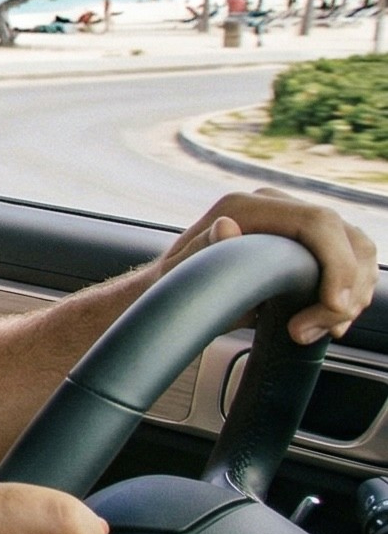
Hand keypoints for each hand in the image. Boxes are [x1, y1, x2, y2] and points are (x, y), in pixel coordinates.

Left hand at [157, 189, 376, 342]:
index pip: (319, 222)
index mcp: (246, 206)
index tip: (334, 305)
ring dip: (354, 294)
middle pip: (347, 237)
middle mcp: (275, 206)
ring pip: (357, 250)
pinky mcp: (306, 243)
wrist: (176, 292)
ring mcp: (294, 222)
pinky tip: (333, 320)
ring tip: (327, 327)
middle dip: (349, 287)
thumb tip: (225, 226)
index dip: (338, 264)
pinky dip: (352, 292)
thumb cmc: (178, 285)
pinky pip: (351, 261)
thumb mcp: (184, 275)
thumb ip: (205, 251)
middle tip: (327, 327)